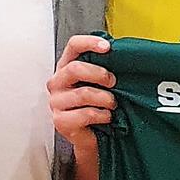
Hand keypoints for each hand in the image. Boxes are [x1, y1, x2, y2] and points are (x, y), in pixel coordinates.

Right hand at [47, 35, 115, 150]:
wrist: (92, 135)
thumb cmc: (96, 105)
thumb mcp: (100, 83)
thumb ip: (104, 67)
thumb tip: (123, 54)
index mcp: (66, 67)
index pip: (73, 46)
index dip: (89, 43)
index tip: (107, 47)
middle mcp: (58, 82)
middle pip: (75, 69)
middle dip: (100, 74)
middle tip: (113, 82)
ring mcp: (56, 102)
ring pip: (83, 93)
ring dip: (105, 99)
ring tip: (112, 104)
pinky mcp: (60, 121)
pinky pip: (86, 114)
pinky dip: (102, 115)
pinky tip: (106, 116)